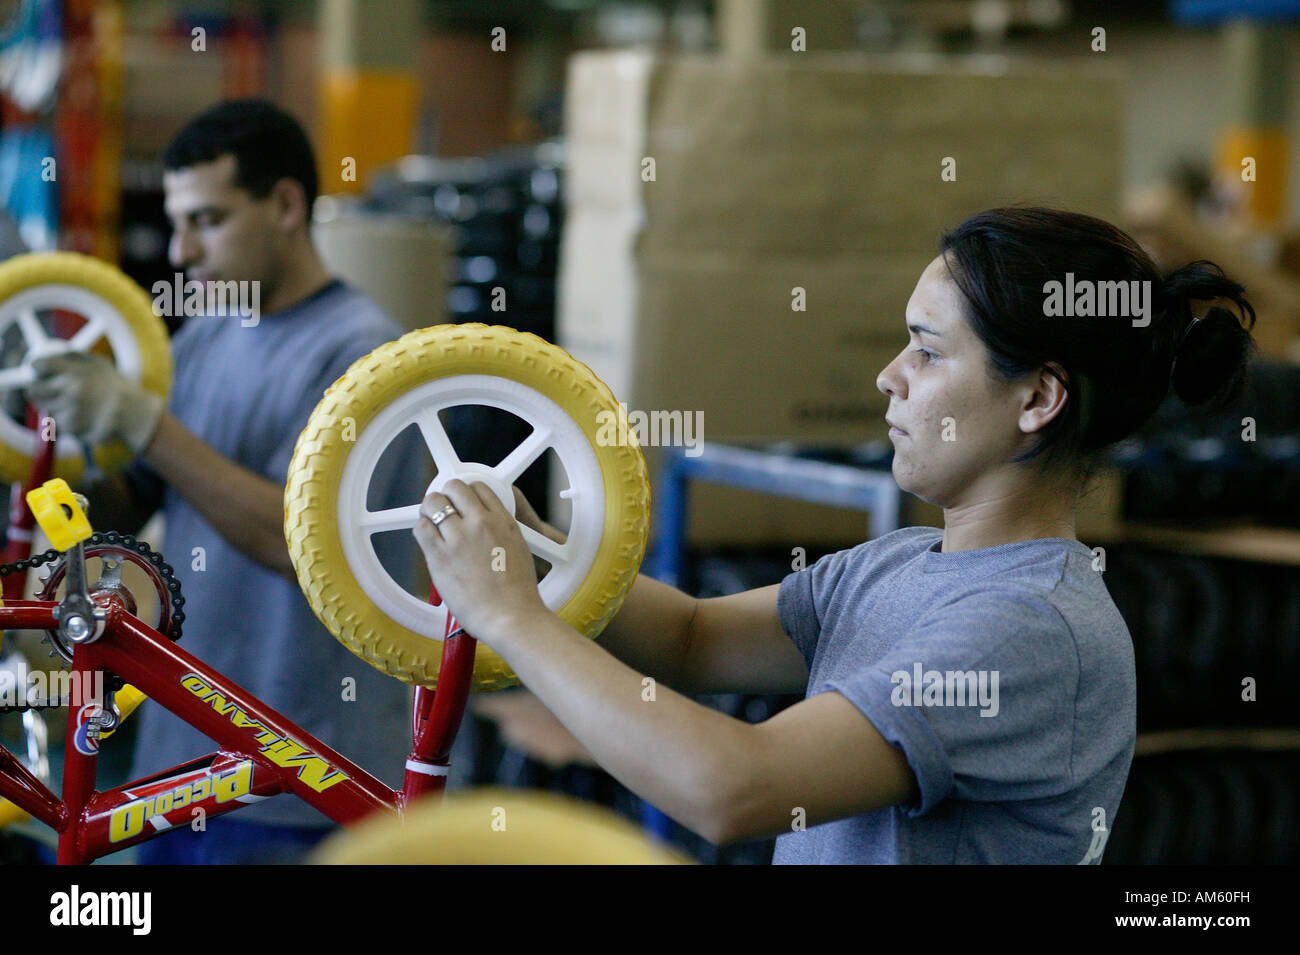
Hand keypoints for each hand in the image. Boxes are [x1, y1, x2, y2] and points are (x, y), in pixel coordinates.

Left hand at [27, 352, 163, 455]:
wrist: (134, 414)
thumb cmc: (116, 387)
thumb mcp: (98, 364)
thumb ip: (71, 358)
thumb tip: (45, 357)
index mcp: (75, 371)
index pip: (39, 366)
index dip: (38, 369)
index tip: (40, 371)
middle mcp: (70, 390)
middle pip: (33, 389)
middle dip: (38, 389)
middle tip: (47, 390)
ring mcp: (70, 410)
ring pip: (45, 408)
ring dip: (55, 406)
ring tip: (77, 404)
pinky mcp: (71, 427)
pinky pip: (58, 422)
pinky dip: (66, 419)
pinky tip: (84, 416)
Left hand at [414, 479, 548, 643]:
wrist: (510, 615)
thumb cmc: (517, 593)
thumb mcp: (518, 549)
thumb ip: (501, 533)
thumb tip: (486, 530)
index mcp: (503, 521)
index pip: (478, 487)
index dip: (466, 493)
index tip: (460, 502)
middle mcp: (481, 523)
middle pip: (454, 487)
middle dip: (446, 495)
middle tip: (443, 509)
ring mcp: (459, 538)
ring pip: (433, 503)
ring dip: (429, 509)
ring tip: (430, 521)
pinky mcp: (440, 556)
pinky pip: (421, 528)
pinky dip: (421, 528)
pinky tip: (427, 538)